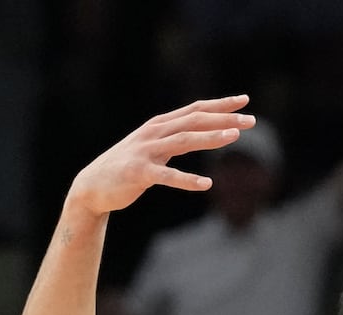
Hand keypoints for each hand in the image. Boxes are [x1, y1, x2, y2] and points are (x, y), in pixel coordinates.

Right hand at [64, 98, 255, 217]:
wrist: (91, 186)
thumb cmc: (127, 167)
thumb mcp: (152, 147)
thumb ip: (175, 138)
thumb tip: (202, 132)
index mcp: (159, 125)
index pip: (195, 109)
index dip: (220, 105)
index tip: (245, 101)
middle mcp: (153, 133)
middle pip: (194, 121)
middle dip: (224, 119)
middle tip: (251, 121)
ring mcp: (145, 152)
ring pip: (183, 141)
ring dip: (210, 139)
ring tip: (234, 137)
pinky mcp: (139, 173)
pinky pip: (167, 176)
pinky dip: (187, 180)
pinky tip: (206, 184)